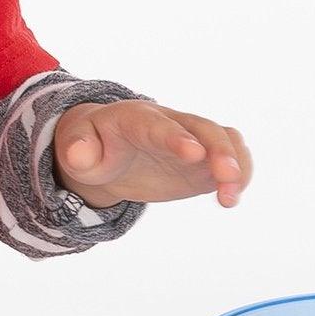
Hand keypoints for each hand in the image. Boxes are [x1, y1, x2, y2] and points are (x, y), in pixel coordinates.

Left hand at [51, 101, 251, 209]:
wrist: (104, 149)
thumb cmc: (91, 144)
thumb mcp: (75, 146)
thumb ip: (77, 148)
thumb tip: (79, 156)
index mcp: (136, 118)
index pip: (159, 125)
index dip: (177, 137)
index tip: (194, 154)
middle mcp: (171, 123)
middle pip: (203, 128)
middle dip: (219, 151)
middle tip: (228, 179)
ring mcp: (191, 140)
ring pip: (225, 139)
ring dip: (236, 164)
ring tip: (230, 196)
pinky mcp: (202, 161)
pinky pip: (230, 159)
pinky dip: (238, 175)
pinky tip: (231, 197)